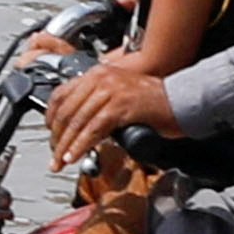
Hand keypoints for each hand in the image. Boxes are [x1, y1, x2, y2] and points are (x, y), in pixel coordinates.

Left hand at [42, 55, 181, 169]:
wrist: (183, 101)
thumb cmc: (157, 101)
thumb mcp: (121, 94)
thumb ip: (100, 101)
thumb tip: (79, 122)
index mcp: (99, 73)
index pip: (62, 93)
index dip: (50, 116)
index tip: (50, 134)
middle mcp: (102, 78)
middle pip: (66, 110)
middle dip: (57, 137)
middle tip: (54, 155)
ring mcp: (112, 91)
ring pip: (78, 121)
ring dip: (66, 145)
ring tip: (62, 160)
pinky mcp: (121, 106)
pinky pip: (94, 129)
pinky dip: (81, 145)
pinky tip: (76, 156)